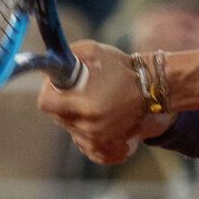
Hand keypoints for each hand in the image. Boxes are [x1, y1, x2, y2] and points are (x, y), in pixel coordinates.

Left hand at [37, 42, 157, 165]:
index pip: (45, 104)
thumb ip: (65, 56)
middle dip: (63, 103)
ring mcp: (98, 139)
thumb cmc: (122, 67)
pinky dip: (85, 133)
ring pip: (70, 129)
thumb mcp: (93, 51)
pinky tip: (95, 119)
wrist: (152, 88)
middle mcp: (90, 127)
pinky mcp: (106, 146)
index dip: (48, 92)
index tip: (57, 85)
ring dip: (75, 117)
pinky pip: (84, 145)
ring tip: (92, 102)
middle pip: (57, 117)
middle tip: (78, 91)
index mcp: (86, 105)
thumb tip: (45, 65)